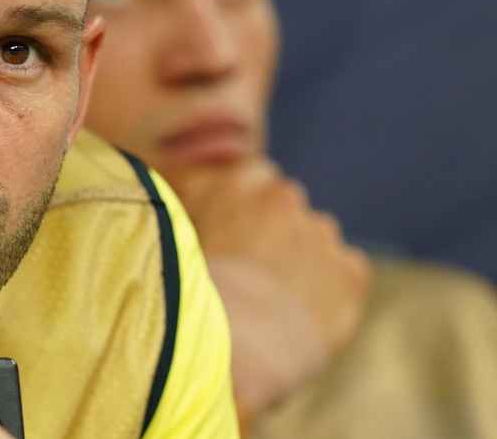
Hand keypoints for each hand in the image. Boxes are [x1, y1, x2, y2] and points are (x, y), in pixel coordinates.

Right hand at [169, 160, 371, 426]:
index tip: (230, 233)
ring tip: (270, 300)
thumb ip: (185, 202)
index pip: (250, 176)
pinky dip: (329, 289)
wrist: (232, 344)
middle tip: (247, 269)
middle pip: (282, 204)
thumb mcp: (168, 229)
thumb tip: (182, 188)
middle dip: (272, 229)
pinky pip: (344, 273)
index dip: (240, 207)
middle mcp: (283, 196)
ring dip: (300, 257)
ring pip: (313, 238)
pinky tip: (298, 315)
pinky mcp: (351, 271)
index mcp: (237, 179)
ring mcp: (321, 233)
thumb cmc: (186, 289)